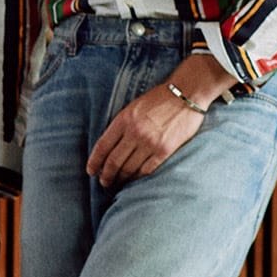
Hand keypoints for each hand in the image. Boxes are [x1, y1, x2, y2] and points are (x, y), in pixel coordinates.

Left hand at [86, 53, 237, 188]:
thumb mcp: (134, 107)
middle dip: (106, 175)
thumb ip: (122, 125)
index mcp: (124, 119)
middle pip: (114, 161)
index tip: (90, 171)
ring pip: (129, 168)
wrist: (186, 94)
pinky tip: (134, 179)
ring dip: (121, 178)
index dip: (94, 162)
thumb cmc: (159, 99)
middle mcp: (134, 132)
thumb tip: (110, 147)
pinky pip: (146, 170)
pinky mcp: (164, 150)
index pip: (102, 146)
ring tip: (118, 183)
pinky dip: (138, 177)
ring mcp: (150, 142)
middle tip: (104, 182)